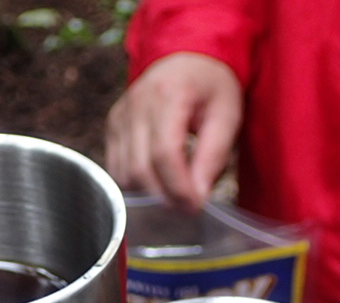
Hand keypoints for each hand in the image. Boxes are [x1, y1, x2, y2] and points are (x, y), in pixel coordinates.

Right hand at [105, 52, 241, 210]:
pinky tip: (157, 179)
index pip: (165, 153)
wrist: (187, 58)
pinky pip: (116, 169)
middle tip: (188, 207)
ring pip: (124, 174)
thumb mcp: (227, 115)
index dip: (179, 187)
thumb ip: (213, 156)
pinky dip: (136, 184)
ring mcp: (120, 115)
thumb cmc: (211, 87)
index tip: (196, 207)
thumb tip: (197, 198)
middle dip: (165, 197)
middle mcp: (137, 104)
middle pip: (140, 169)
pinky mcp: (112, 127)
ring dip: (149, 193)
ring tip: (175, 191)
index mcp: (169, 94)